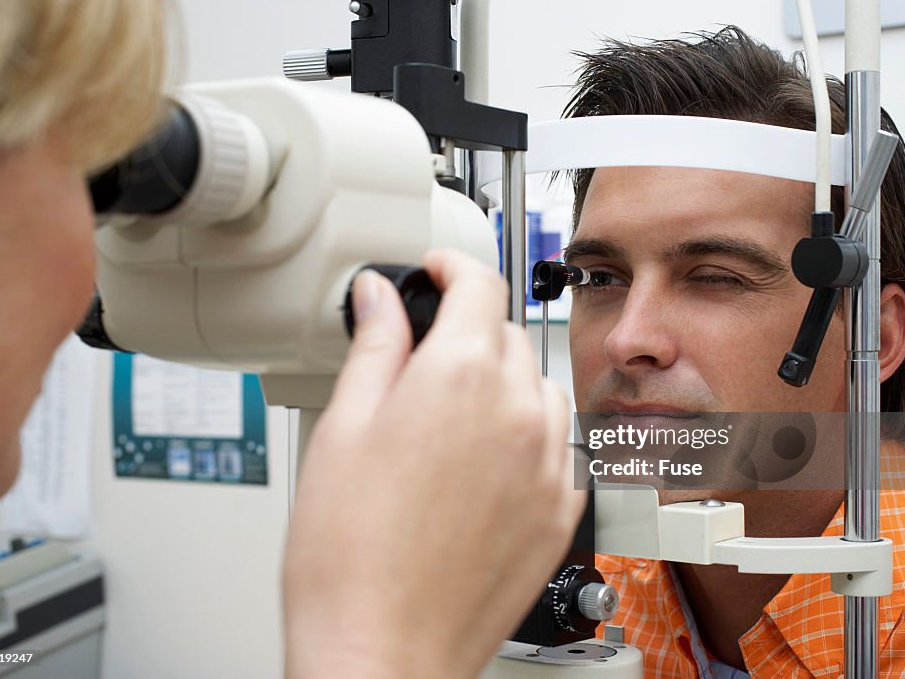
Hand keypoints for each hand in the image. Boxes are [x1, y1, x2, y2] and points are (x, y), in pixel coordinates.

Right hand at [282, 249, 583, 678]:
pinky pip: (560, 444)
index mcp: (462, 376)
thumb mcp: (342, 427)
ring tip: (452, 412)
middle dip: (469, 327)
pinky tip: (485, 459)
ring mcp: (548, 465)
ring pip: (540, 386)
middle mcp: (518, 412)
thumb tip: (380, 296)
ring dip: (504, 378)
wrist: (383, 649)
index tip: (436, 270)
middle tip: (422, 352)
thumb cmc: (350, 555)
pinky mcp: (562, 511)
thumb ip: (373, 346)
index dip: (453, 264)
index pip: (480, 283)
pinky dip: (529, 431)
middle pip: (509, 333)